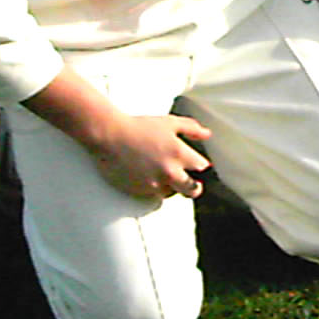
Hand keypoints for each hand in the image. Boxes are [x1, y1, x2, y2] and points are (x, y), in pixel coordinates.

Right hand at [89, 112, 212, 202]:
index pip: (201, 166)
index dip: (200, 164)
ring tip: (165, 176)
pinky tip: (150, 177)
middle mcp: (170, 172)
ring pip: (172, 193)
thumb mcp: (169, 122)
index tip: (199, 164)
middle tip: (194, 185)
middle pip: (192, 190)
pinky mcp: (140, 192)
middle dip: (195, 187)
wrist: (110, 137)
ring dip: (172, 187)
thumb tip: (208, 135)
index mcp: (179, 154)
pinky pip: (154, 196)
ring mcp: (154, 184)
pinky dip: (155, 189)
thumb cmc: (140, 126)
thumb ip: (191, 128)